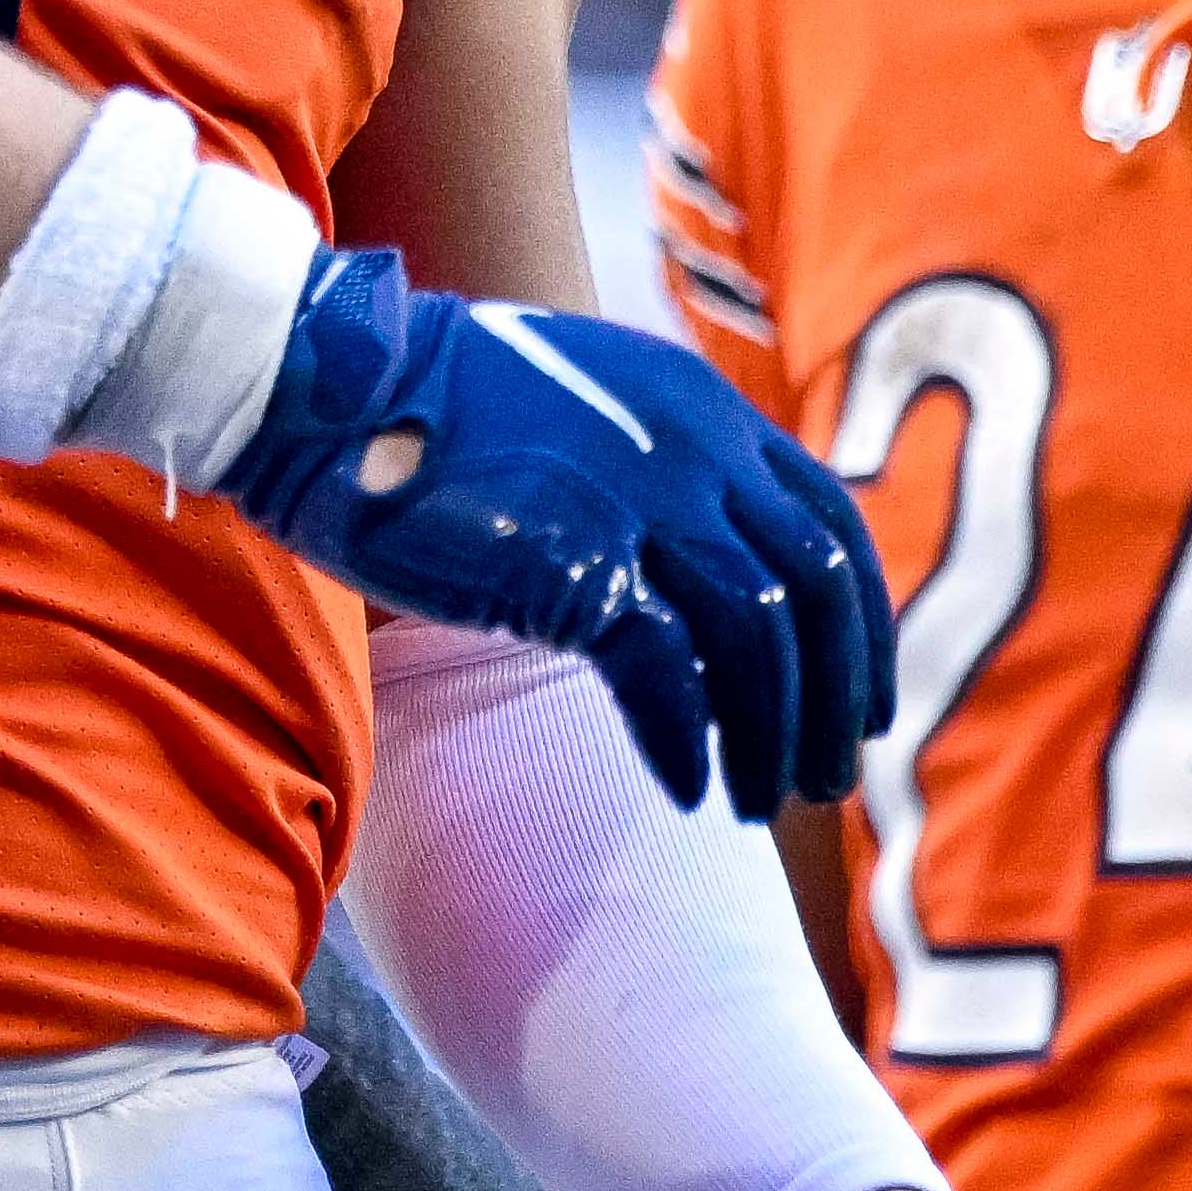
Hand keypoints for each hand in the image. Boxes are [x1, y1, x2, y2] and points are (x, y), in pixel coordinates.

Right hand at [216, 251, 892, 809]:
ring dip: (768, 739)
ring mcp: (637, 500)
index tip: (861, 705)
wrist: (327, 386)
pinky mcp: (573, 560)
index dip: (864, 628)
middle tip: (823, 784)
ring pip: (758, 644)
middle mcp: (691, 447)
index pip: (833, 523)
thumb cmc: (433, 411)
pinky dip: (686, 744)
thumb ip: (654, 462)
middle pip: (817, 593)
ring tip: (753, 804)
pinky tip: (682, 791)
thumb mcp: (583, 408)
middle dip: (834, 703)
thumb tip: (699, 562)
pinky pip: (668, 677)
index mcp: (702, 408)